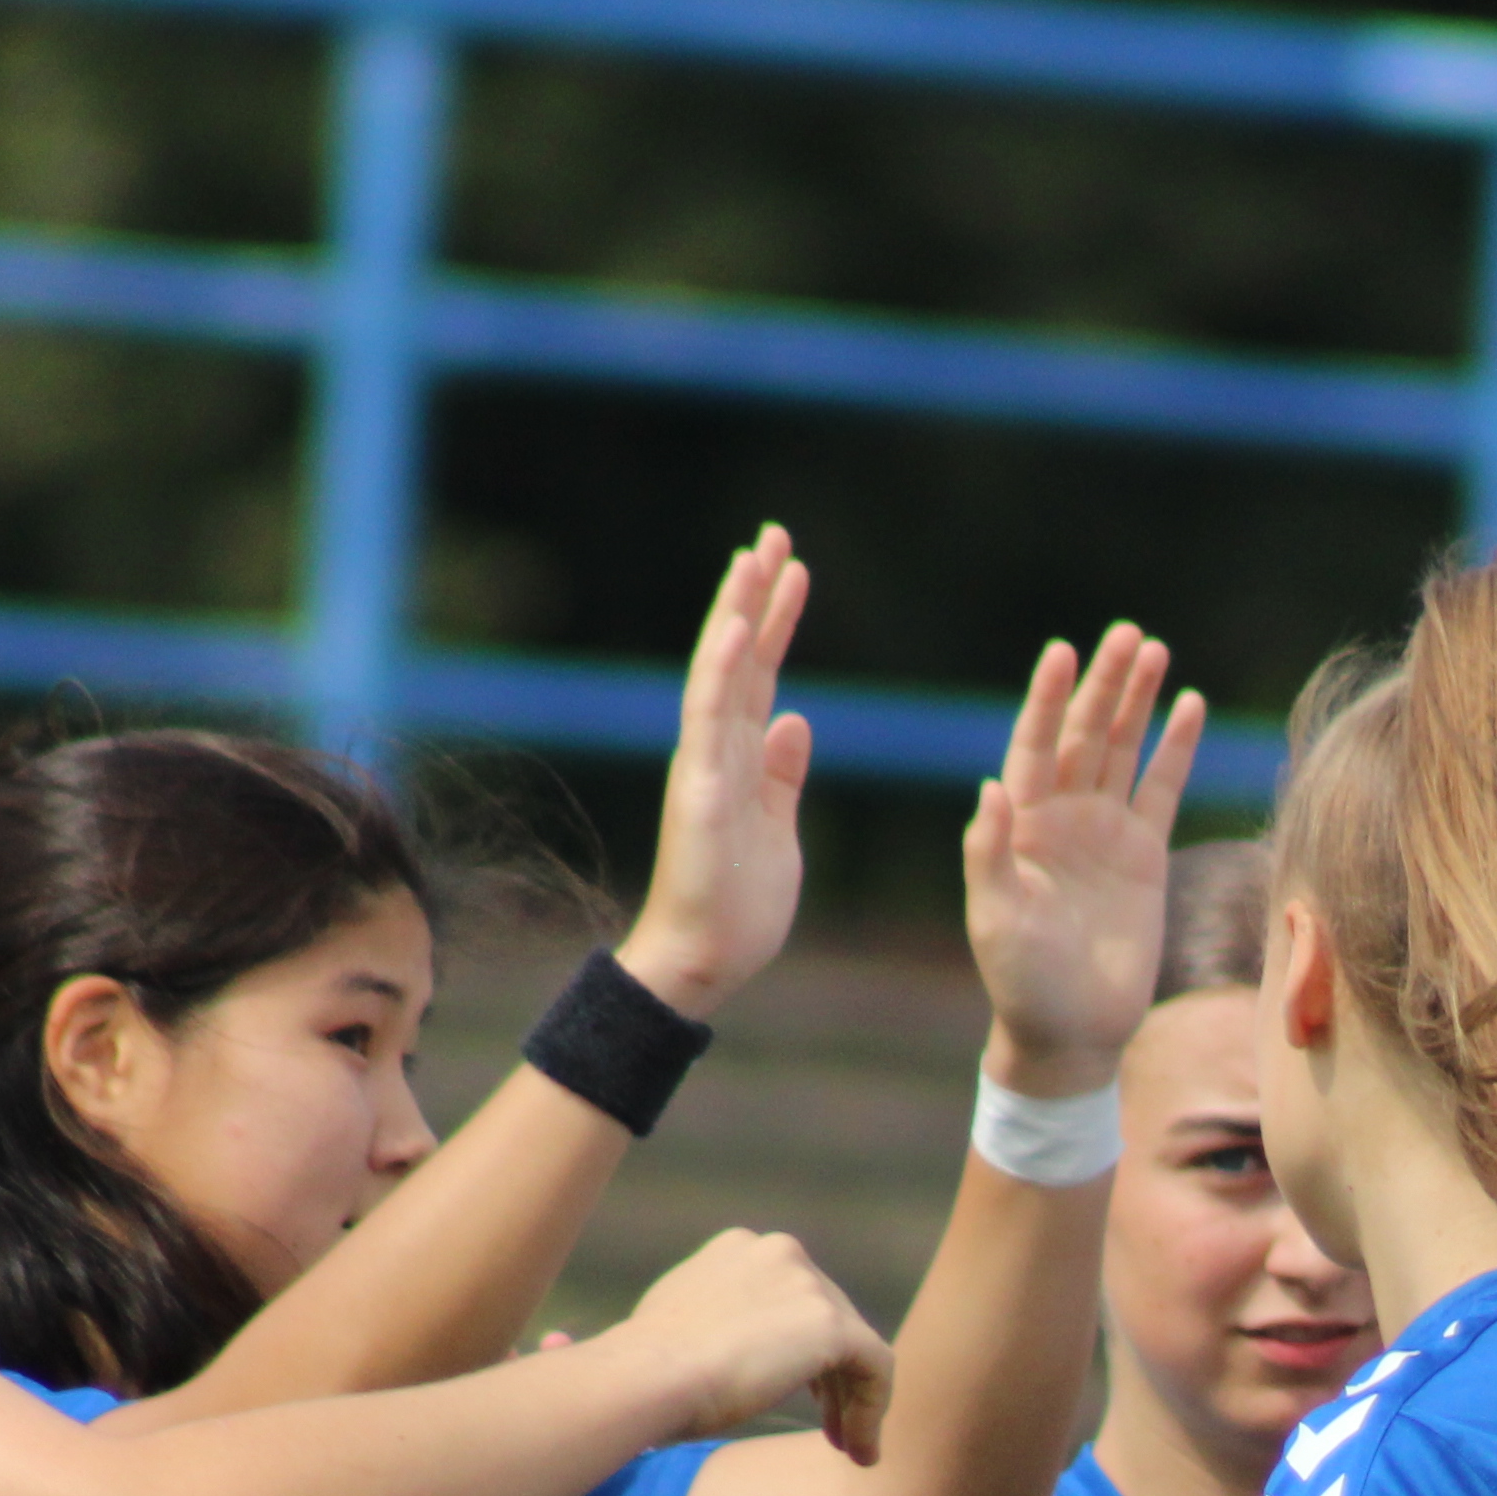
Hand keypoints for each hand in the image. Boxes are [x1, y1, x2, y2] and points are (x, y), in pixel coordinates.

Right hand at [613, 528, 816, 1016]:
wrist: (708, 962)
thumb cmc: (739, 905)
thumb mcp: (778, 827)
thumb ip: (781, 775)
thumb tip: (794, 722)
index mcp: (739, 758)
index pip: (757, 672)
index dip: (773, 620)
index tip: (792, 569)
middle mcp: (717, 751)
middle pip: (736, 656)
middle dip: (755, 595)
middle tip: (774, 533)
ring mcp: (705, 767)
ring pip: (719, 673)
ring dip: (736, 613)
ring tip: (754, 556)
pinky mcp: (701, 792)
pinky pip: (709, 722)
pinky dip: (720, 672)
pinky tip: (734, 627)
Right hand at [621, 1227, 895, 1462]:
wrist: (645, 1377)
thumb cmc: (643, 1369)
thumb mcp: (677, 1326)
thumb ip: (715, 1321)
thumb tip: (718, 1347)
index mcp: (741, 1249)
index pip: (791, 1298)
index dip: (801, 1349)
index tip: (798, 1394)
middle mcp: (779, 1253)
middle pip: (828, 1318)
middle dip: (831, 1378)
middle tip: (830, 1430)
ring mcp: (807, 1283)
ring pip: (855, 1345)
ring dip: (854, 1400)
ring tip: (850, 1449)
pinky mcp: (831, 1324)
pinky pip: (876, 1368)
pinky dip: (873, 1410)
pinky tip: (861, 1451)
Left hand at [961, 619, 1207, 1087]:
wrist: (1072, 1031)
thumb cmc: (1022, 980)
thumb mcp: (995, 918)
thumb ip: (989, 853)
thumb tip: (992, 788)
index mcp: (1020, 824)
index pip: (1034, 746)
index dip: (1046, 699)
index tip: (1062, 651)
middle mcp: (1062, 817)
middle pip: (1083, 734)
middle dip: (1104, 685)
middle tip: (1127, 635)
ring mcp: (1104, 832)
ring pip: (1123, 750)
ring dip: (1137, 702)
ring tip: (1155, 651)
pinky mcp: (1144, 855)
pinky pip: (1163, 789)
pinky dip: (1176, 748)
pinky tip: (1190, 707)